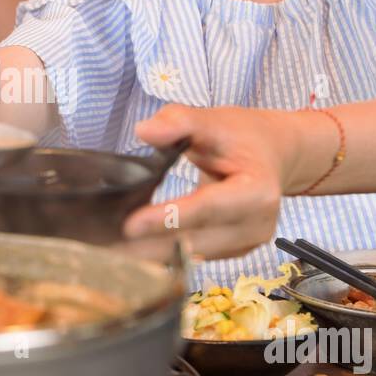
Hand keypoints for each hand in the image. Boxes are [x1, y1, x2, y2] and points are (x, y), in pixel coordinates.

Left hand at [117, 106, 307, 261]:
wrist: (274, 155)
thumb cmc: (243, 136)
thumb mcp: (214, 120)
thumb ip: (180, 122)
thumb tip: (145, 131)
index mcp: (257, 192)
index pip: (206, 209)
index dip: (168, 218)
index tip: (130, 226)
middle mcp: (256, 227)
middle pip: (194, 242)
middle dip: (147, 246)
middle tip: (101, 248)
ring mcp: (245, 245)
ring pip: (190, 255)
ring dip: (149, 255)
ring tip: (106, 252)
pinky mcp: (232, 253)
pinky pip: (192, 256)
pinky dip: (162, 253)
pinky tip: (129, 251)